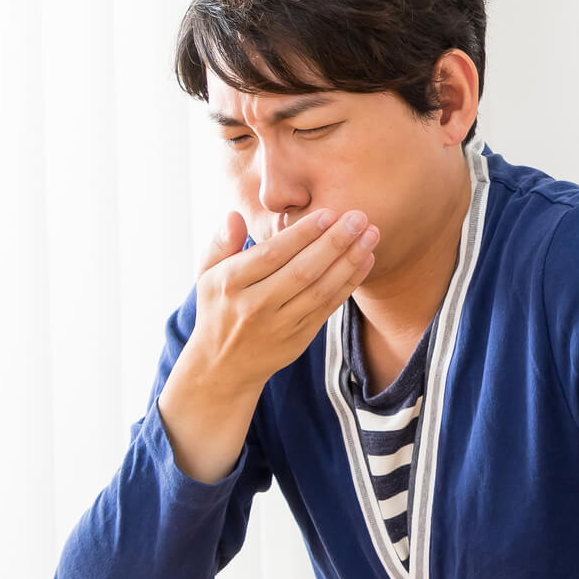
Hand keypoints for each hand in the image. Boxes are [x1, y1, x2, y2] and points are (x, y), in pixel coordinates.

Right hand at [184, 208, 379, 393]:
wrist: (223, 366)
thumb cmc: (218, 308)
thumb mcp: (207, 275)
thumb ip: (221, 244)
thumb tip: (234, 216)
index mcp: (230, 284)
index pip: (272, 254)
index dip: (303, 233)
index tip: (329, 213)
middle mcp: (255, 305)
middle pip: (302, 271)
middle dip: (335, 242)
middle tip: (360, 217)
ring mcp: (279, 324)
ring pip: (321, 289)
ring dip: (350, 261)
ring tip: (371, 235)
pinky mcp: (299, 338)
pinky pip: (329, 307)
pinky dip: (349, 283)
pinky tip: (366, 261)